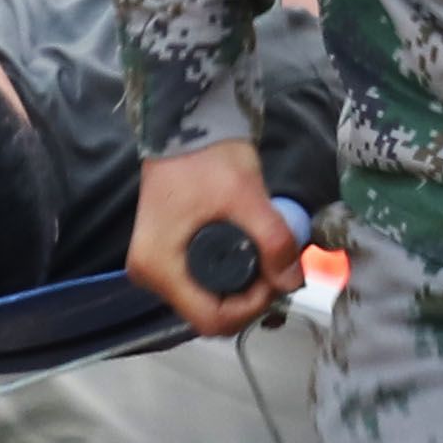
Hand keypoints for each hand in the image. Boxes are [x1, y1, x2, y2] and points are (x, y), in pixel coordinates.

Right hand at [129, 137, 299, 338]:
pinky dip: (228, 274)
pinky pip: (201, 281)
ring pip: (206, 298)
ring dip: (240, 287)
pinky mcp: (166, 255)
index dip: (250, 308)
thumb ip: (273, 242)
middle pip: (208, 312)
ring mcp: (155, 266)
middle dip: (248, 298)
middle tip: (275, 268)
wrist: (185, 124)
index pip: (209, 318)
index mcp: (159, 268)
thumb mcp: (246, 196)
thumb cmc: (206, 157)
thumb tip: (293, 281)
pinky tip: (247, 252)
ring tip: (264, 258)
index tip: (275, 279)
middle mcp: (150, 275)